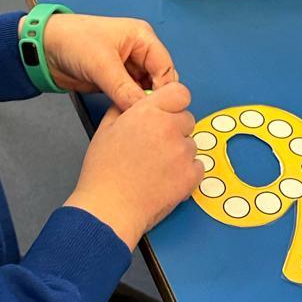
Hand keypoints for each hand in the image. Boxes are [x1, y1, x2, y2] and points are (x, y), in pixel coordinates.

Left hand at [40, 12, 177, 110]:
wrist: (44, 48)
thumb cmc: (73, 41)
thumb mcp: (102, 64)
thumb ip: (124, 88)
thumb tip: (142, 110)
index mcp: (142, 38)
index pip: (166, 67)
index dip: (164, 89)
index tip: (159, 110)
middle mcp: (139, 52)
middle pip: (158, 81)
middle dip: (154, 98)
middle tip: (148, 118)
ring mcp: (128, 68)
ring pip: (145, 91)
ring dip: (141, 104)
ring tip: (138, 119)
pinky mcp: (116, 81)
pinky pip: (131, 97)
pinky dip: (130, 106)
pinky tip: (128, 116)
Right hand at [68, 82, 201, 248]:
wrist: (110, 209)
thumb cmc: (103, 173)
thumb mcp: (105, 129)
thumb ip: (123, 108)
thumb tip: (133, 102)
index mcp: (147, 112)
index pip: (180, 92)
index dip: (174, 102)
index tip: (168, 112)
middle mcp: (169, 128)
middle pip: (187, 119)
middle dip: (175, 129)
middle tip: (155, 146)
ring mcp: (182, 152)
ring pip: (192, 144)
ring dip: (180, 152)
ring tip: (156, 167)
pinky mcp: (191, 175)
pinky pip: (198, 166)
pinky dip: (186, 172)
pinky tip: (165, 179)